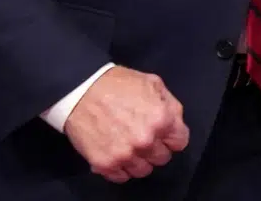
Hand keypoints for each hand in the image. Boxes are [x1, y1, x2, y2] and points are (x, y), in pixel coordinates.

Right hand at [63, 66, 189, 182]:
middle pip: (162, 158)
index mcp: (162, 119)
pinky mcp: (105, 164)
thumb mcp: (153, 83)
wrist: (80, 90)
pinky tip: (117, 154)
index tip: (164, 134)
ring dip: (139, 160)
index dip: (172, 137)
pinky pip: (121, 177)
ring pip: (143, 170)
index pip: (180, 142)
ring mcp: (125, 154)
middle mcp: (146, 140)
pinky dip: (120, 168)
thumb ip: (170, 105)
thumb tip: (176, 123)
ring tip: (128, 146)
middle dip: (156, 148)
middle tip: (143, 137)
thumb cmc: (117, 84)